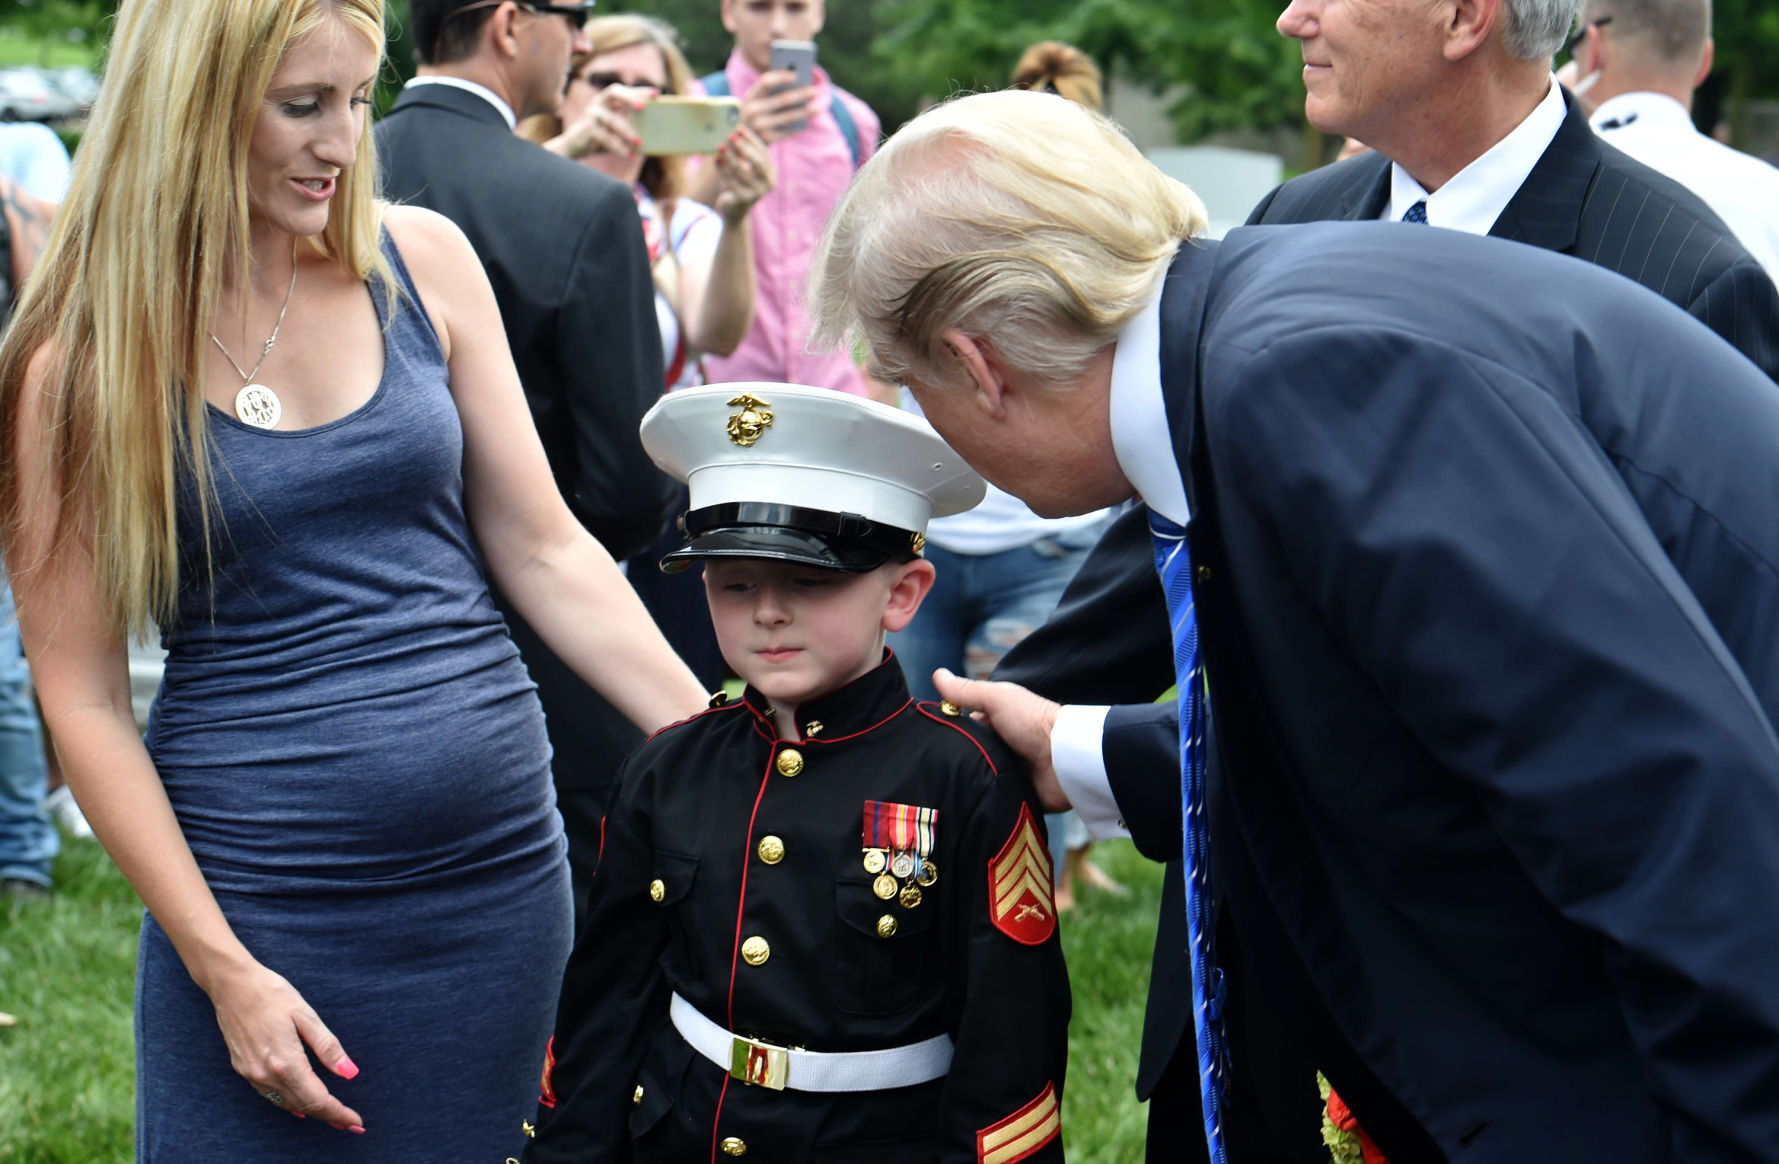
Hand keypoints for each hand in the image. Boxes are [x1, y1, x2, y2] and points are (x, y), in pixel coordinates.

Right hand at [207, 959, 364, 1132]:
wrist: (232, 985)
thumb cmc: (272, 994)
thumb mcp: (306, 1015)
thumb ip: (328, 1047)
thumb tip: (351, 1073)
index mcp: (286, 1062)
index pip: (318, 1099)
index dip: (339, 1114)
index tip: (357, 1122)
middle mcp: (266, 1074)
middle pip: (303, 1106)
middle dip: (329, 1117)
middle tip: (351, 1124)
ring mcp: (251, 1074)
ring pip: (286, 1104)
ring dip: (310, 1112)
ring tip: (332, 1118)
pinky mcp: (242, 1068)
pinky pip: (270, 1096)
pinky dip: (288, 1104)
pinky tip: (299, 1107)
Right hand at [557, 83, 653, 159]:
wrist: (573, 148)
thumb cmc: (599, 139)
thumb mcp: (616, 132)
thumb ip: (630, 127)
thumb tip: (655, 136)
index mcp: (607, 100)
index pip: (624, 90)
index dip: (640, 90)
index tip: (657, 92)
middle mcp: (598, 103)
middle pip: (613, 91)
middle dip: (630, 97)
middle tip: (643, 107)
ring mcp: (591, 114)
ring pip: (612, 120)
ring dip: (627, 131)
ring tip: (639, 143)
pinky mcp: (586, 128)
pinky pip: (605, 137)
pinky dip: (618, 147)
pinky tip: (629, 154)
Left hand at [712, 127, 775, 223]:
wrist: (734, 212)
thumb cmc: (738, 185)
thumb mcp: (741, 168)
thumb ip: (739, 154)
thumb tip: (732, 134)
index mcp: (770, 173)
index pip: (763, 153)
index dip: (751, 140)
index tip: (739, 128)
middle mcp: (768, 183)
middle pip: (758, 162)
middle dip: (743, 147)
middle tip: (730, 136)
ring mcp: (757, 193)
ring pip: (741, 170)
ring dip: (729, 156)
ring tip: (719, 146)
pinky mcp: (743, 199)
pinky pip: (730, 181)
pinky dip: (722, 169)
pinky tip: (715, 160)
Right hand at [740, 71, 816, 142]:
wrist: (736, 144)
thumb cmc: (749, 117)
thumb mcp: (752, 103)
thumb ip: (768, 94)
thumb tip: (796, 85)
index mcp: (749, 97)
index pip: (766, 81)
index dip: (782, 76)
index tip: (796, 75)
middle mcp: (752, 111)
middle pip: (783, 99)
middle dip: (801, 94)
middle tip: (815, 90)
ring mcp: (759, 127)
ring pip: (789, 116)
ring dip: (806, 111)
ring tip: (818, 107)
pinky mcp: (767, 140)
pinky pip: (788, 131)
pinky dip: (797, 126)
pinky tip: (805, 121)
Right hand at [932, 668, 1071, 812]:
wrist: (1064, 759)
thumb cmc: (1034, 722)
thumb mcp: (997, 698)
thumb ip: (967, 691)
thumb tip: (937, 674)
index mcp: (996, 721)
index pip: (963, 726)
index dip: (947, 730)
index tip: (927, 738)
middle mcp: (1000, 744)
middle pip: (967, 752)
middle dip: (954, 757)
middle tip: (933, 765)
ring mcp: (1007, 769)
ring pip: (975, 775)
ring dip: (967, 778)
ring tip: (946, 783)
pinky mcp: (1013, 792)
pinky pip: (990, 797)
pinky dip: (981, 797)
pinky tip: (965, 798)